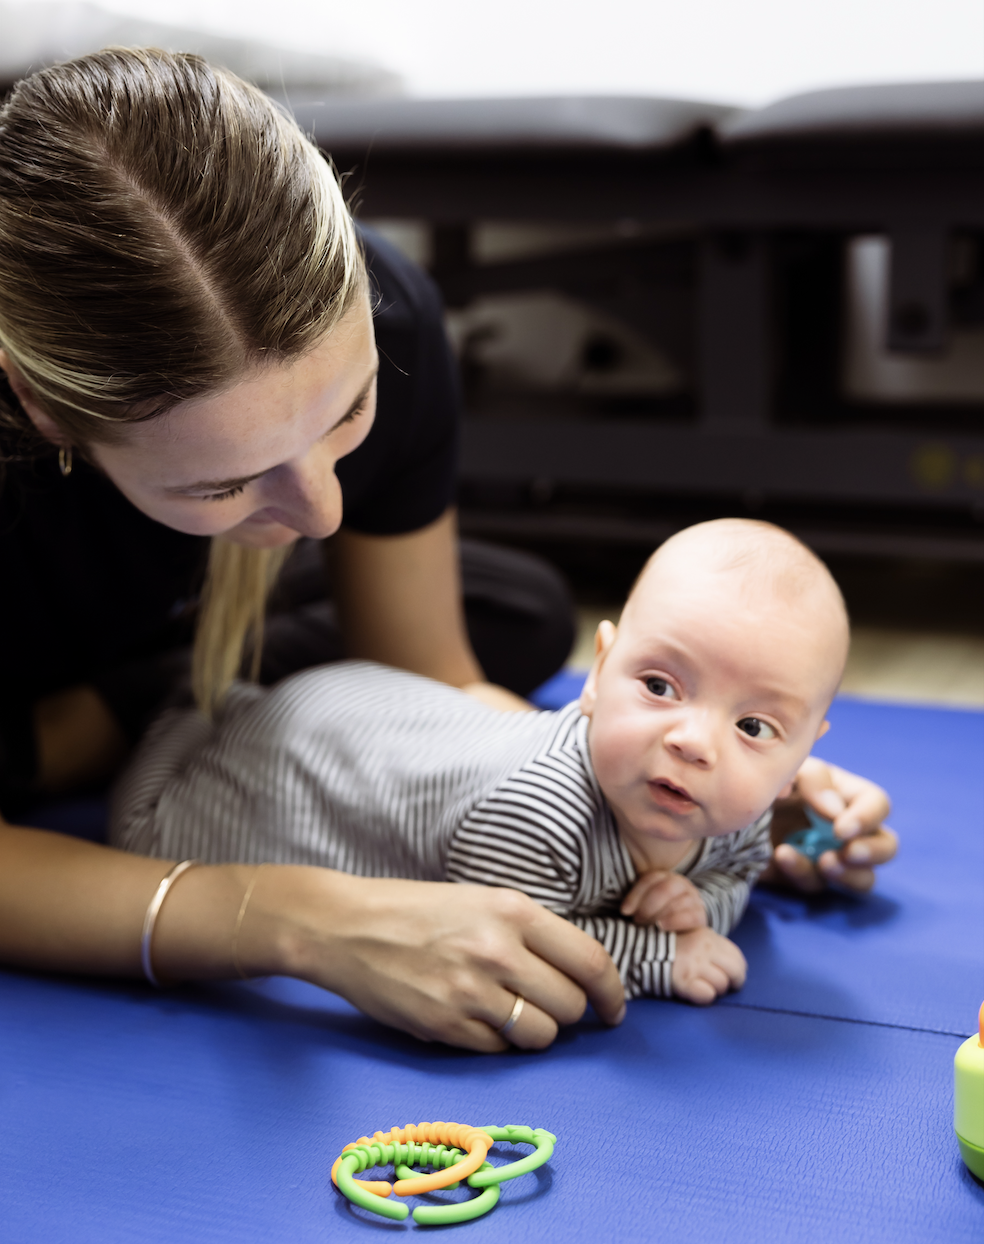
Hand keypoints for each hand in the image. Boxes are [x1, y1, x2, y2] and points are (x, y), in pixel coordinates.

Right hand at [244, 870, 625, 1052]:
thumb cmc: (418, 911)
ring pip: (540, 1035)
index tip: (612, 1009)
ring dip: (533, 1032)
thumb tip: (579, 978)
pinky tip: (474, 1019)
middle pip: (569, 1005)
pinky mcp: (446, 1026)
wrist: (348, 927)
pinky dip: (496, 1043)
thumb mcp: (482, 901)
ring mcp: (471, 992)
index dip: (611, 993)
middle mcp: (498, 951)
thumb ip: (530, 934)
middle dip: (565, 1012)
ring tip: (507, 1012)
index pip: (590, 962)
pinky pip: (499, 1051)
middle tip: (543, 1003)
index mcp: (513, 911)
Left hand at [620, 871, 707, 930]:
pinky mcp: (700, 914)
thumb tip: (623, 910)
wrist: (682, 930)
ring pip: (677, 901)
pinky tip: (662, 926)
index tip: (624, 911)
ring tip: (648, 926)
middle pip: (664, 889)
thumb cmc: (655, 917)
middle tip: (637, 921)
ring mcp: (692, 898)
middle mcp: (680, 884)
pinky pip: (690, 915)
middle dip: (648, 906)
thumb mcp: (644, 906)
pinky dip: (675, 920)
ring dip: (660, 914)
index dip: (635, 895)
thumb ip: (636, 902)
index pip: (650, 879)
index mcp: (664, 877)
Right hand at [671, 928, 746, 1004]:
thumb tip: (737, 968)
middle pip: (735, 972)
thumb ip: (715, 948)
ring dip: (713, 989)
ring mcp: (694, 964)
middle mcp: (704, 949)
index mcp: (709, 937)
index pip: (738, 958)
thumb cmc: (671, 946)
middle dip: (732, 983)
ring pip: (721, 985)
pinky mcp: (684, 981)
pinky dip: (703, 996)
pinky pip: (706, 995)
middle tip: (722, 986)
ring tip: (700, 984)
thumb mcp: (695, 937)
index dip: (738, 971)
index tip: (731, 977)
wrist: (641, 950)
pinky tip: (694, 991)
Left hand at [766, 757, 896, 893]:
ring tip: (824, 863)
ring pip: (864, 877)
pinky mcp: (808, 876)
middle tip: (847, 852)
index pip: (877, 804)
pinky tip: (782, 856)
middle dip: (872, 851)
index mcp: (846, 794)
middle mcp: (846, 828)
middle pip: (886, 845)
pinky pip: (818, 884)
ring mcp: (831, 856)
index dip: (867, 817)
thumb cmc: (766, 778)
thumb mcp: (789, 769)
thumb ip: (813, 781)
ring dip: (848, 874)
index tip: (841, 828)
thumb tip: (836, 810)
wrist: (729, 805)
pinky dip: (804, 873)